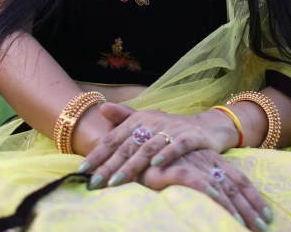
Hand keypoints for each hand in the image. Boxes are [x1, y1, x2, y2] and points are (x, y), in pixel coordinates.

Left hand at [78, 102, 238, 188]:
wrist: (208, 126)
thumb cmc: (171, 128)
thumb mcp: (147, 122)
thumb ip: (124, 117)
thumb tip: (101, 108)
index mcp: (140, 119)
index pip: (115, 137)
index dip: (98, 153)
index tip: (82, 169)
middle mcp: (153, 121)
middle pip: (127, 145)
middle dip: (109, 165)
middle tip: (93, 182)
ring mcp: (172, 128)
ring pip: (147, 148)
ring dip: (131, 165)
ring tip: (115, 181)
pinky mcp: (191, 136)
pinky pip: (176, 146)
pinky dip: (165, 155)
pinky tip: (155, 167)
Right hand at [141, 149, 271, 230]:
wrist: (141, 146)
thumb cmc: (169, 160)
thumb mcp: (193, 167)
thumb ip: (209, 179)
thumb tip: (226, 197)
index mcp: (213, 159)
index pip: (240, 179)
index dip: (254, 198)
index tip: (267, 216)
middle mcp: (207, 160)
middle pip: (233, 186)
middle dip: (249, 208)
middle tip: (262, 227)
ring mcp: (191, 162)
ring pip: (217, 185)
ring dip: (231, 206)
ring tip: (240, 225)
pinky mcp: (172, 168)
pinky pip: (191, 178)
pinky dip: (203, 187)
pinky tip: (213, 198)